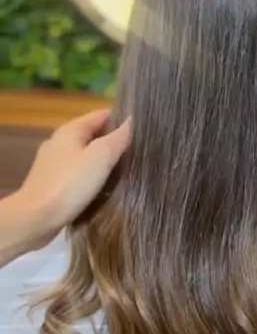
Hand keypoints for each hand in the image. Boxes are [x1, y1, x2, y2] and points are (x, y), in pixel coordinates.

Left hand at [0, 110, 130, 265]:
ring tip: (126, 171)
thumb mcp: (100, 157)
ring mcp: (53, 163)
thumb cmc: (70, 184)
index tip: (143, 131)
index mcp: (70, 130)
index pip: (101, 115)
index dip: (122, 119)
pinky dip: (91, 176)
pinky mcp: (52, 183)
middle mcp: (59, 141)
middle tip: (139, 153)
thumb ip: (118, 138)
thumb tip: (132, 120)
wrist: (36, 218)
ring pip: (85, 155)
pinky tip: (103, 187)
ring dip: (103, 161)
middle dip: (114, 142)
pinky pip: (77, 173)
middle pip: (93, 135)